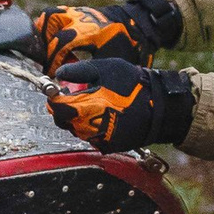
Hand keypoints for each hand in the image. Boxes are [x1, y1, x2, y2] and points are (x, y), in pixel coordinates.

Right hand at [30, 0, 181, 70]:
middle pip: (49, 20)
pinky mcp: (78, 11)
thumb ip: (87, 72)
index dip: (53, 59)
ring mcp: (78, 12)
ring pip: (50, 15)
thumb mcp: (109, 63)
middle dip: (43, 42)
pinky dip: (51, 28)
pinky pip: (57, 15)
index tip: (52, 73)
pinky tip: (54, 44)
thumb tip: (68, 87)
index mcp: (91, 31)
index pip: (62, 41)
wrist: (137, 25)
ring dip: (43, 32)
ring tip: (45, 50)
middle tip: (45, 59)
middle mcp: (82, 18)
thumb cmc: (126, 46)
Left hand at [48, 59, 195, 151]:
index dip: (55, 99)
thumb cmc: (132, 84)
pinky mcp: (108, 145)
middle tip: (73, 97)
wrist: (159, 106)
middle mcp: (89, 128)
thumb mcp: (104, 68)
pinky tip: (102, 116)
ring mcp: (98, 139)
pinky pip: (91, 137)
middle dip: (65, 109)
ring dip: (77, 119)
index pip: (58, 108)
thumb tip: (58, 75)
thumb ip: (79, 71)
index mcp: (85, 108)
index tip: (57, 91)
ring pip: (76, 130)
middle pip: (64, 121)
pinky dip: (91, 127)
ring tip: (90, 105)